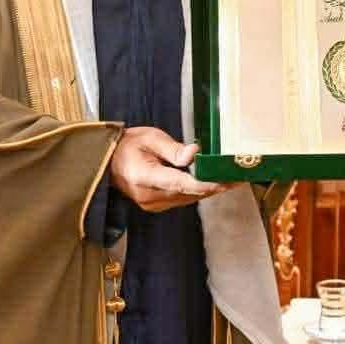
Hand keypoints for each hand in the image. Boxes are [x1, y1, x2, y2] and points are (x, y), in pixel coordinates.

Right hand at [109, 126, 228, 212]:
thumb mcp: (149, 138)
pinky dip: (197, 191)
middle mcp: (149, 196)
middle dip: (215, 185)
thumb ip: (173, 148)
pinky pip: (182, 199)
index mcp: (145, 177)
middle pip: (189, 193)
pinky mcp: (155, 206)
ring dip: (209, 189)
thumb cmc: (126, 146)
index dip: (205, 184)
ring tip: (231, 178)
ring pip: (188, 198)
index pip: (181, 184)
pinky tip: (211, 182)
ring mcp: (152, 204)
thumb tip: (195, 153)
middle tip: (238, 176)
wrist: (106, 162)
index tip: (225, 181)